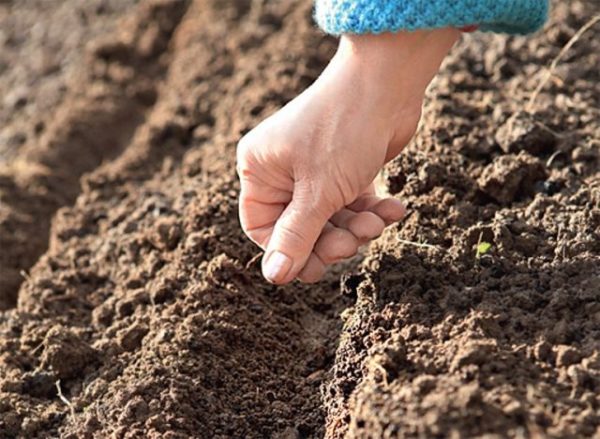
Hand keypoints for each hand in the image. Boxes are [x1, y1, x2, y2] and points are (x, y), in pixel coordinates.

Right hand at [237, 28, 459, 283]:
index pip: (262, 228)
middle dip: (331, 239)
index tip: (318, 266)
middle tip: (354, 241)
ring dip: (357, 227)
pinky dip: (373, 210)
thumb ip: (296, 237)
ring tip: (378, 220)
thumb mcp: (318, 193)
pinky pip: (352, 203)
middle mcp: (283, 170)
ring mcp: (315, 168)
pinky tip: (394, 209)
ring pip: (330, 219)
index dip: (289, 251)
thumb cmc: (344, 131)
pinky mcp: (345, 168)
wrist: (388, 82)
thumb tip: (273, 276)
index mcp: (260, 170)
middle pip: (300, 228)